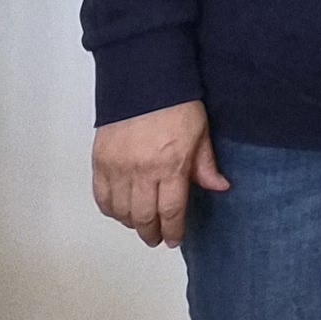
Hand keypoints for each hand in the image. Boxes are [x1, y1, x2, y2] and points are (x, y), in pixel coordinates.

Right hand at [92, 102, 224, 248]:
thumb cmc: (177, 103)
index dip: (172, 231)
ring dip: (131, 223)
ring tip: (140, 224)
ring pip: (121, 211)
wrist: (144, 80)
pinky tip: (119, 211)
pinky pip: (101, 197)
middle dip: (151, 232)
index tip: (173, 240)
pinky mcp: (100, 161)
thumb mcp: (201, 132)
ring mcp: (118, 168)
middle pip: (144, 217)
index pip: (171, 211)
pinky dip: (110, 209)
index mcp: (172, 166)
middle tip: (156, 238)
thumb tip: (220, 187)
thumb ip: (206, 165)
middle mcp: (143, 172)